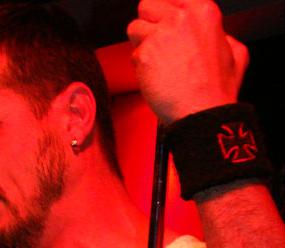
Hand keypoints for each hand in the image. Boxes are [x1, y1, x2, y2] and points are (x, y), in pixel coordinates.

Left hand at [127, 0, 248, 124]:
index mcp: (203, 11)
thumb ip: (224, 38)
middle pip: (148, 5)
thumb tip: (221, 37)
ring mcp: (160, 35)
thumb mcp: (237, 55)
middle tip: (156, 44)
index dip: (164, 13)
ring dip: (141, 46)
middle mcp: (180, 18)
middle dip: (149, 24)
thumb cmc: (217, 91)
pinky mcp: (145, 54)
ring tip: (156, 64)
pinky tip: (154, 79)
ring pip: (135, 28)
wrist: (202, 114)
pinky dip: (140, 68)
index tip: (164, 25)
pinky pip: (133, 55)